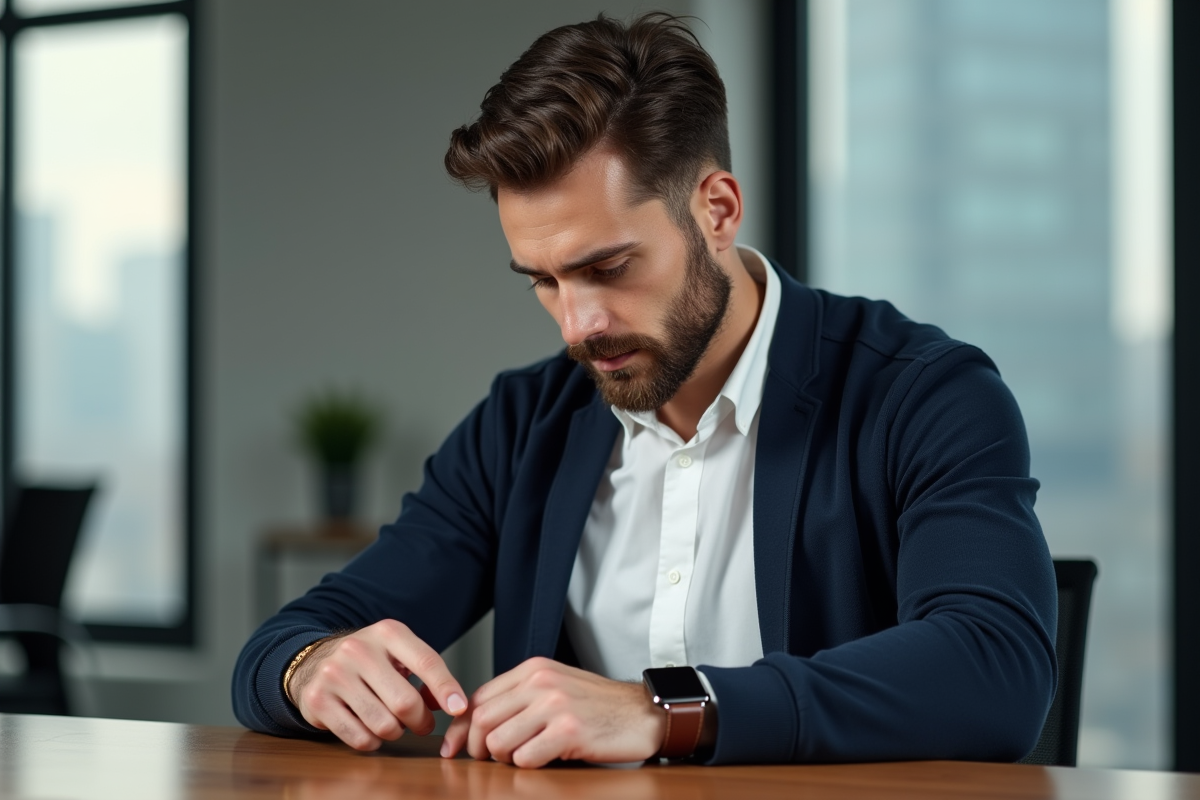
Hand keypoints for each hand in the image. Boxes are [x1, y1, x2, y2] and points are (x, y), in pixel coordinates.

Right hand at [289, 619, 467, 750]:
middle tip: (421, 724)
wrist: (314, 661)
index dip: (446, 688)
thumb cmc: (369, 661)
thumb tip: (453, 705)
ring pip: (383, 725)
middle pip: (405, 703)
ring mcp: (335, 674)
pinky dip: (372, 742)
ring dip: (395, 732)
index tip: (459, 709)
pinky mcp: (318, 700)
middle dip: (420, 721)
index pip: (426, 662)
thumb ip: (426, 676)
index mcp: (388, 633)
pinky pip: (359, 738)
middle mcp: (359, 649)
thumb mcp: (398, 655)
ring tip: (392, 723)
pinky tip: (370, 729)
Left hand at [440, 657, 665, 767]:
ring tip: (522, 757)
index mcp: (533, 669)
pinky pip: (526, 757)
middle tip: (485, 761)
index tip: (453, 747)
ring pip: (499, 741)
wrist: (644, 713)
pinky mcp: (569, 730)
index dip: (461, 726)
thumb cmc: (599, 706)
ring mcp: (555, 705)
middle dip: (476, 747)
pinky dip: (528, 765)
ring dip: (504, 759)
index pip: (479, 697)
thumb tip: (477, 724)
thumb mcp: (556, 687)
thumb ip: (520, 698)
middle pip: (483, 719)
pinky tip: (545, 759)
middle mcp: (541, 682)